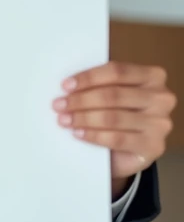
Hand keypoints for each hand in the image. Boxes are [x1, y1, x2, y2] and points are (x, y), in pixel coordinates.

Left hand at [52, 62, 175, 192]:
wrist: (130, 149)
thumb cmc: (118, 112)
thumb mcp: (113, 93)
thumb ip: (100, 85)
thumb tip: (67, 85)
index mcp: (153, 76)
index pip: (117, 71)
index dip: (89, 77)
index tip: (65, 85)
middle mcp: (161, 98)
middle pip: (113, 95)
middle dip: (81, 100)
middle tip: (59, 105)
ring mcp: (160, 123)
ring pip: (113, 117)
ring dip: (83, 118)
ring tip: (64, 119)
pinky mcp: (153, 146)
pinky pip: (117, 138)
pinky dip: (94, 135)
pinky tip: (78, 133)